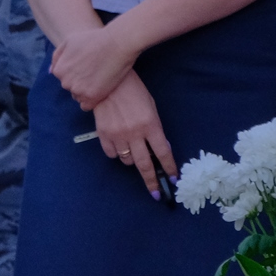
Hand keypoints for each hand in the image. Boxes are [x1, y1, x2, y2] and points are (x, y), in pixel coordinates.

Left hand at [49, 24, 137, 110]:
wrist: (117, 43)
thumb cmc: (94, 39)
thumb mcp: (69, 41)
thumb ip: (57, 57)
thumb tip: (50, 71)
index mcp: (58, 70)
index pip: (64, 78)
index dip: (77, 72)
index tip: (88, 66)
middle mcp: (65, 82)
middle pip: (71, 88)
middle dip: (81, 82)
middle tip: (96, 72)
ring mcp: (78, 90)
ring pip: (79, 96)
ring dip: (87, 91)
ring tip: (101, 80)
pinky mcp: (92, 97)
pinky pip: (87, 106)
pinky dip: (93, 100)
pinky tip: (101, 91)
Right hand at [93, 70, 175, 197]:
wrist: (107, 82)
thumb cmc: (133, 91)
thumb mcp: (150, 108)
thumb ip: (154, 128)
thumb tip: (158, 147)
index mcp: (151, 125)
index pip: (163, 153)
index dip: (169, 168)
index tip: (172, 179)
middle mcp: (135, 133)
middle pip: (145, 164)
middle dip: (152, 181)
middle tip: (157, 193)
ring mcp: (118, 135)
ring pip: (127, 160)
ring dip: (133, 161)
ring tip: (134, 153)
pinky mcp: (103, 134)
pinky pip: (112, 153)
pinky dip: (117, 154)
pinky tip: (119, 146)